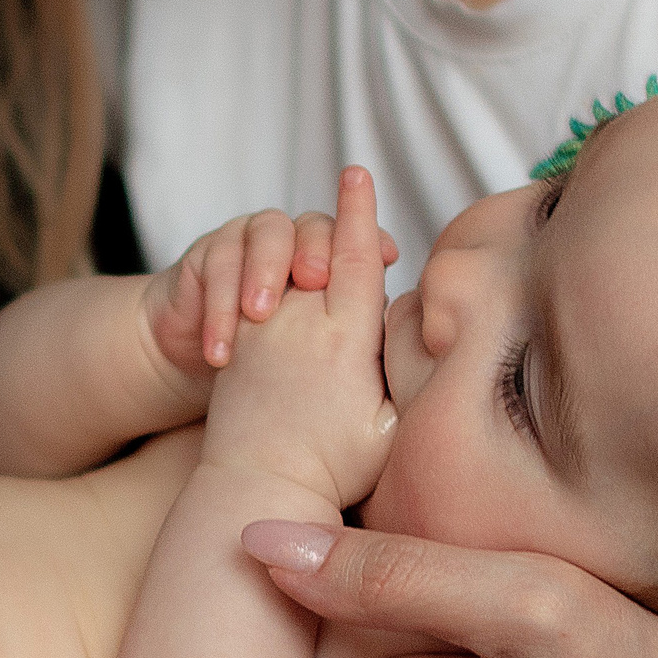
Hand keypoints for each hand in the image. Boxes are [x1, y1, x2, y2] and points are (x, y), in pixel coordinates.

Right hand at [145, 205, 398, 373]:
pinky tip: (222, 348)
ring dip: (264, 269)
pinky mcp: (207, 259)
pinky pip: (217, 260)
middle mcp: (293, 248)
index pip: (359, 245)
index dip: (375, 236)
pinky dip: (220, 303)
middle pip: (314, 225)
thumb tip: (412, 347)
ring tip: (259, 314)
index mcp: (331, 272)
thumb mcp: (327, 373)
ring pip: (265, 231)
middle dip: (316, 248)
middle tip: (314, 280)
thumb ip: (366, 352)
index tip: (394, 254)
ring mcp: (248, 246)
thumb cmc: (277, 385)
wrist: (207, 383)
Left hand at [201, 167, 397, 507]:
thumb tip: (418, 324)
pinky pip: (259, 294)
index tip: (356, 171)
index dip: (357, 212)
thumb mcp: (390, 423)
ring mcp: (264, 329)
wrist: (257, 486)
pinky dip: (276, 280)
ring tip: (323, 248)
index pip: (353, 256)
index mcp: (344, 337)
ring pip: (288, 270)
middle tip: (351, 190)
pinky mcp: (239, 342)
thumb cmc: (335, 466)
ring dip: (304, 253)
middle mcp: (299, 323)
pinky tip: (293, 281)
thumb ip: (406, 368)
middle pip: (320, 251)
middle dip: (335, 223)